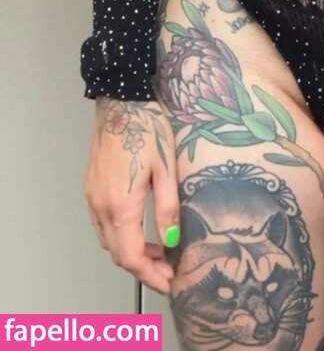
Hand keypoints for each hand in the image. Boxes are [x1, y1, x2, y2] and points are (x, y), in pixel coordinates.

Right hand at [84, 97, 180, 293]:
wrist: (121, 100)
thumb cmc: (148, 129)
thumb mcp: (166, 168)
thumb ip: (167, 208)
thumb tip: (172, 242)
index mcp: (120, 205)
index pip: (130, 257)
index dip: (149, 276)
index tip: (170, 283)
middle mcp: (100, 206)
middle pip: (117, 253)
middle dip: (143, 268)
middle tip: (169, 270)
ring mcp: (92, 197)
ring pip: (108, 240)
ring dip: (130, 252)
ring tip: (158, 251)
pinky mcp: (91, 187)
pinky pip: (102, 224)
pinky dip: (119, 235)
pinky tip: (138, 229)